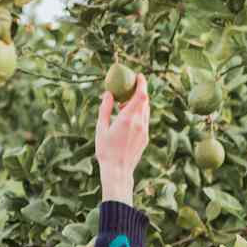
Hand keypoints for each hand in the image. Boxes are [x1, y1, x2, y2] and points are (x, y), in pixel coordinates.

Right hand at [95, 73, 149, 201]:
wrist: (118, 171)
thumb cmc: (106, 150)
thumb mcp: (101, 128)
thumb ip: (105, 109)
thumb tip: (108, 94)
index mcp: (128, 118)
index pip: (141, 95)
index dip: (142, 83)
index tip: (138, 76)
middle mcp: (139, 123)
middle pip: (145, 101)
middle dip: (139, 92)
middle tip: (129, 88)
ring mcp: (144, 131)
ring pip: (146, 111)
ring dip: (138, 104)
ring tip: (125, 105)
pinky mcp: (145, 138)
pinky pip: (145, 120)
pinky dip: (139, 114)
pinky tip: (128, 119)